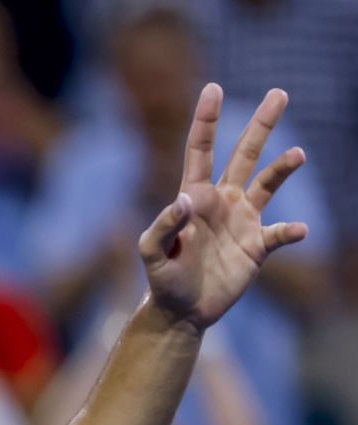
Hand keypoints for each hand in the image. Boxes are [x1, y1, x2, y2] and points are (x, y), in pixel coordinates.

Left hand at [140, 84, 307, 333]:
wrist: (181, 311)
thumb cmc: (162, 280)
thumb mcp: (152, 254)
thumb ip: (162, 227)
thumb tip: (185, 200)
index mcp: (194, 197)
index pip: (201, 151)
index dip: (206, 121)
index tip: (213, 89)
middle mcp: (222, 202)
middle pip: (244, 154)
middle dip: (262, 125)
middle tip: (280, 93)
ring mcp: (243, 222)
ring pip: (268, 184)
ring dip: (283, 169)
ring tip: (298, 154)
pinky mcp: (258, 246)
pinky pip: (280, 232)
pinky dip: (290, 231)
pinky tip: (296, 230)